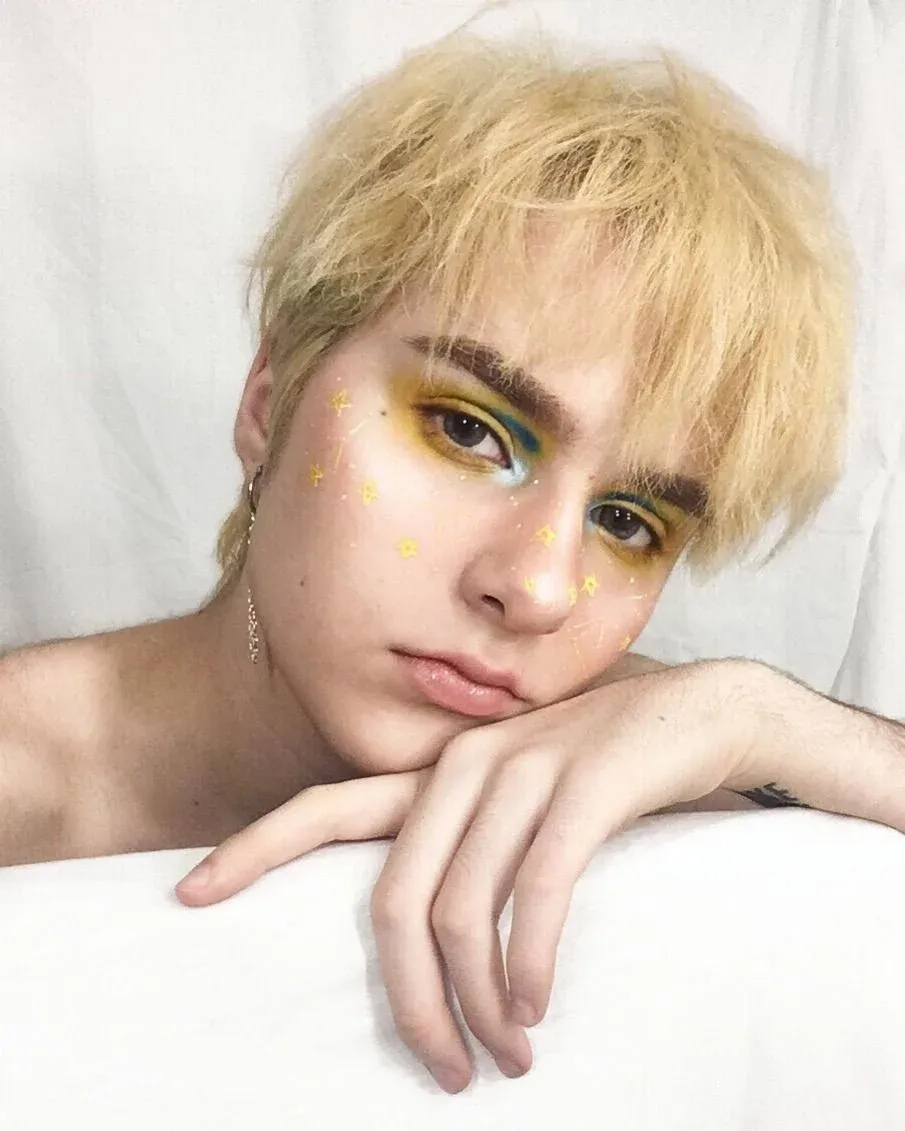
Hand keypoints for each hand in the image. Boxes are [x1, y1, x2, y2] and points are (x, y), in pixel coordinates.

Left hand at [175, 660, 763, 1091]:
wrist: (707, 713)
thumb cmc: (607, 771)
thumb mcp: (525, 799)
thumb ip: (471, 843)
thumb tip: (432, 935)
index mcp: (440, 772)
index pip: (326, 807)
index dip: (255, 848)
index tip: (190, 894)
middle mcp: (466, 767)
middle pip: (394, 899)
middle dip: (409, 1001)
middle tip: (441, 1070)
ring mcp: (525, 770)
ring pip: (462, 907)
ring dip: (478, 1000)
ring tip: (507, 1056)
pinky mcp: (586, 786)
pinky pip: (538, 890)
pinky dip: (529, 959)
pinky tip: (536, 1005)